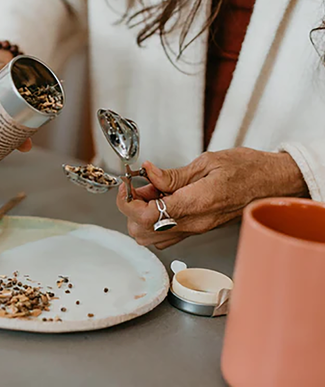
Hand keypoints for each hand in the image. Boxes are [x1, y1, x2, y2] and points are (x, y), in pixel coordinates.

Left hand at [117, 148, 307, 248]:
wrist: (272, 183)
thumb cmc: (247, 169)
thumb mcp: (208, 162)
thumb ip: (173, 175)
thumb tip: (148, 174)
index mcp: (196, 203)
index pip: (147, 215)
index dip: (128, 202)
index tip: (128, 185)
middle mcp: (194, 223)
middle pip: (142, 233)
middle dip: (131, 209)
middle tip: (138, 186)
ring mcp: (196, 230)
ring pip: (151, 238)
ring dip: (141, 216)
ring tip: (151, 192)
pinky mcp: (198, 229)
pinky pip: (166, 236)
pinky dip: (154, 220)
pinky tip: (162, 200)